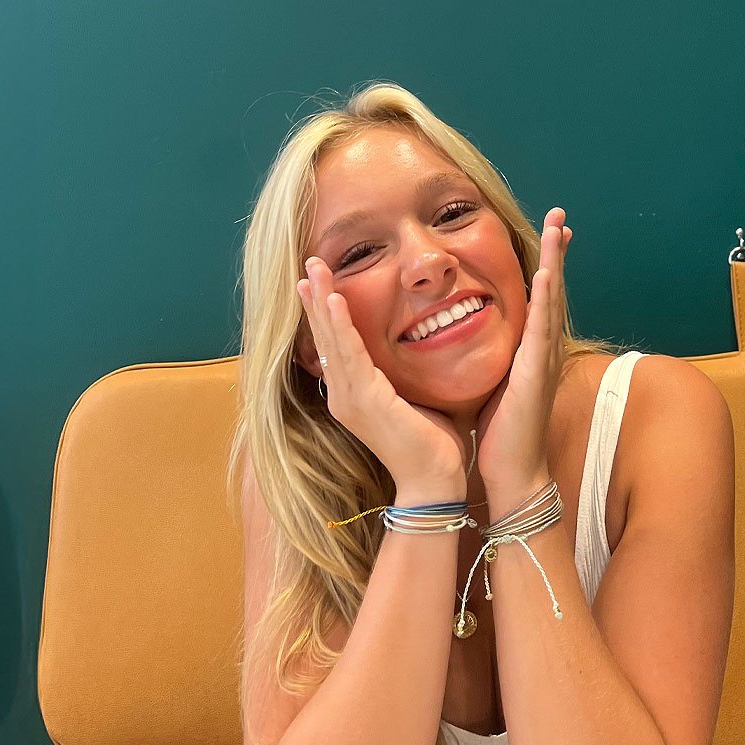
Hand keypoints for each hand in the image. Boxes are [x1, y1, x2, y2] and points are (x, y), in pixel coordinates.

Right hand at [298, 258, 465, 491]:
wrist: (436, 481)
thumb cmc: (433, 444)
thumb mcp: (414, 397)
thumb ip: (404, 373)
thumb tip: (417, 344)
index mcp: (353, 394)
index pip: (333, 344)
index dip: (323, 312)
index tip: (315, 282)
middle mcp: (343, 395)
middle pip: (324, 337)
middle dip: (315, 298)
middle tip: (308, 263)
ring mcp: (350, 398)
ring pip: (331, 340)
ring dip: (322, 302)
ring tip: (313, 270)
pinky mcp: (365, 400)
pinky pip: (349, 355)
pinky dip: (341, 325)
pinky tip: (335, 300)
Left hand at [475, 208, 571, 494]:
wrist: (512, 472)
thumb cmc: (498, 433)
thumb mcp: (488, 382)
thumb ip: (484, 357)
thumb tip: (460, 336)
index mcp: (527, 351)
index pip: (537, 299)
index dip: (543, 265)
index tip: (547, 234)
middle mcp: (541, 350)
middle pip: (552, 290)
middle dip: (556, 252)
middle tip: (560, 216)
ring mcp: (543, 359)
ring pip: (552, 300)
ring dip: (556, 262)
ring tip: (559, 227)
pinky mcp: (535, 373)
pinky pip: (542, 329)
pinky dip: (546, 299)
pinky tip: (547, 273)